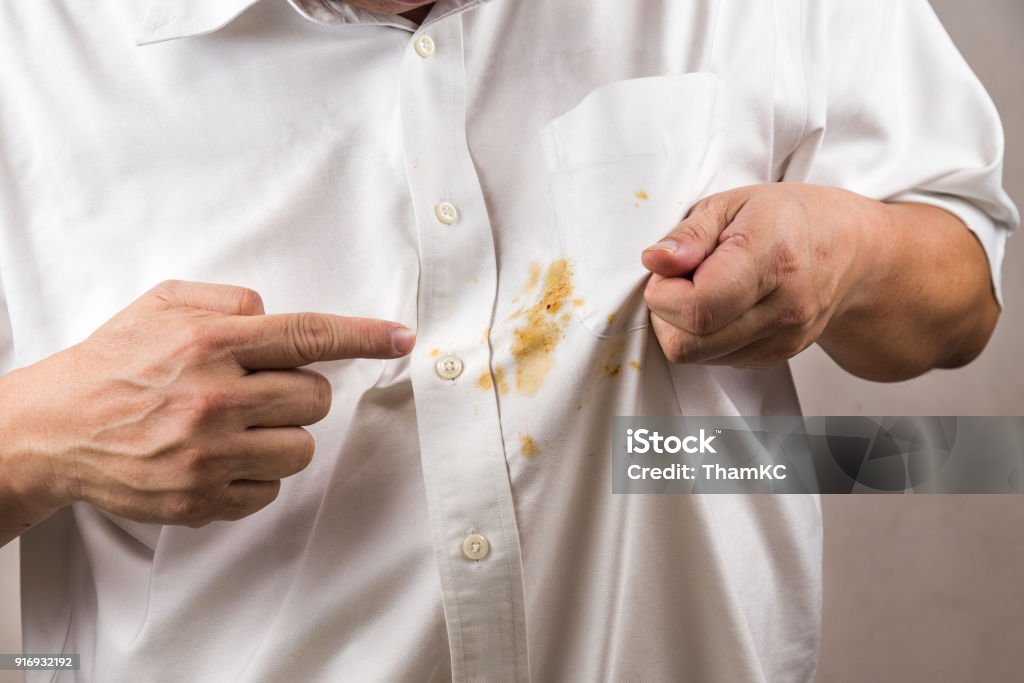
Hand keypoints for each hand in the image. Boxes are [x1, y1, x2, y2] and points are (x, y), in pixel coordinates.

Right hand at [0, 280, 414, 526]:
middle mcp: (215, 399)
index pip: (308, 335)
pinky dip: (255, 473)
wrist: (54, 429)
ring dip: (281, 436)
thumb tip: (276, 313)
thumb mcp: (162, 304)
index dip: (364, 336)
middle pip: (316, 398)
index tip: (401, 338)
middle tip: (258, 390)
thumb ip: (228, 299)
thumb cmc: (114, 363)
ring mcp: (210, 456)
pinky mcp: (201, 500)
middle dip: (299, 392)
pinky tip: (219, 457)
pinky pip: (270, 490)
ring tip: (236, 426)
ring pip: (302, 448)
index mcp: (210, 344)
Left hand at [641, 183, 877, 369]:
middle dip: (666, 314)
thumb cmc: (787, 218)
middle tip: (682, 279)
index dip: (662, 293)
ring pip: (697, 357)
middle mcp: (784, 309)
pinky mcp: (776, 357)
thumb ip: (690, 235)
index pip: (696, 308)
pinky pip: (716, 360)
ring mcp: (783, 340)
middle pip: (689, 344)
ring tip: (706, 289)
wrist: (849, 250)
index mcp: (771, 260)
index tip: (668, 269)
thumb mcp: (732, 203)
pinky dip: (705, 337)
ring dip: (684, 327)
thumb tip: (655, 261)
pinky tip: (723, 305)